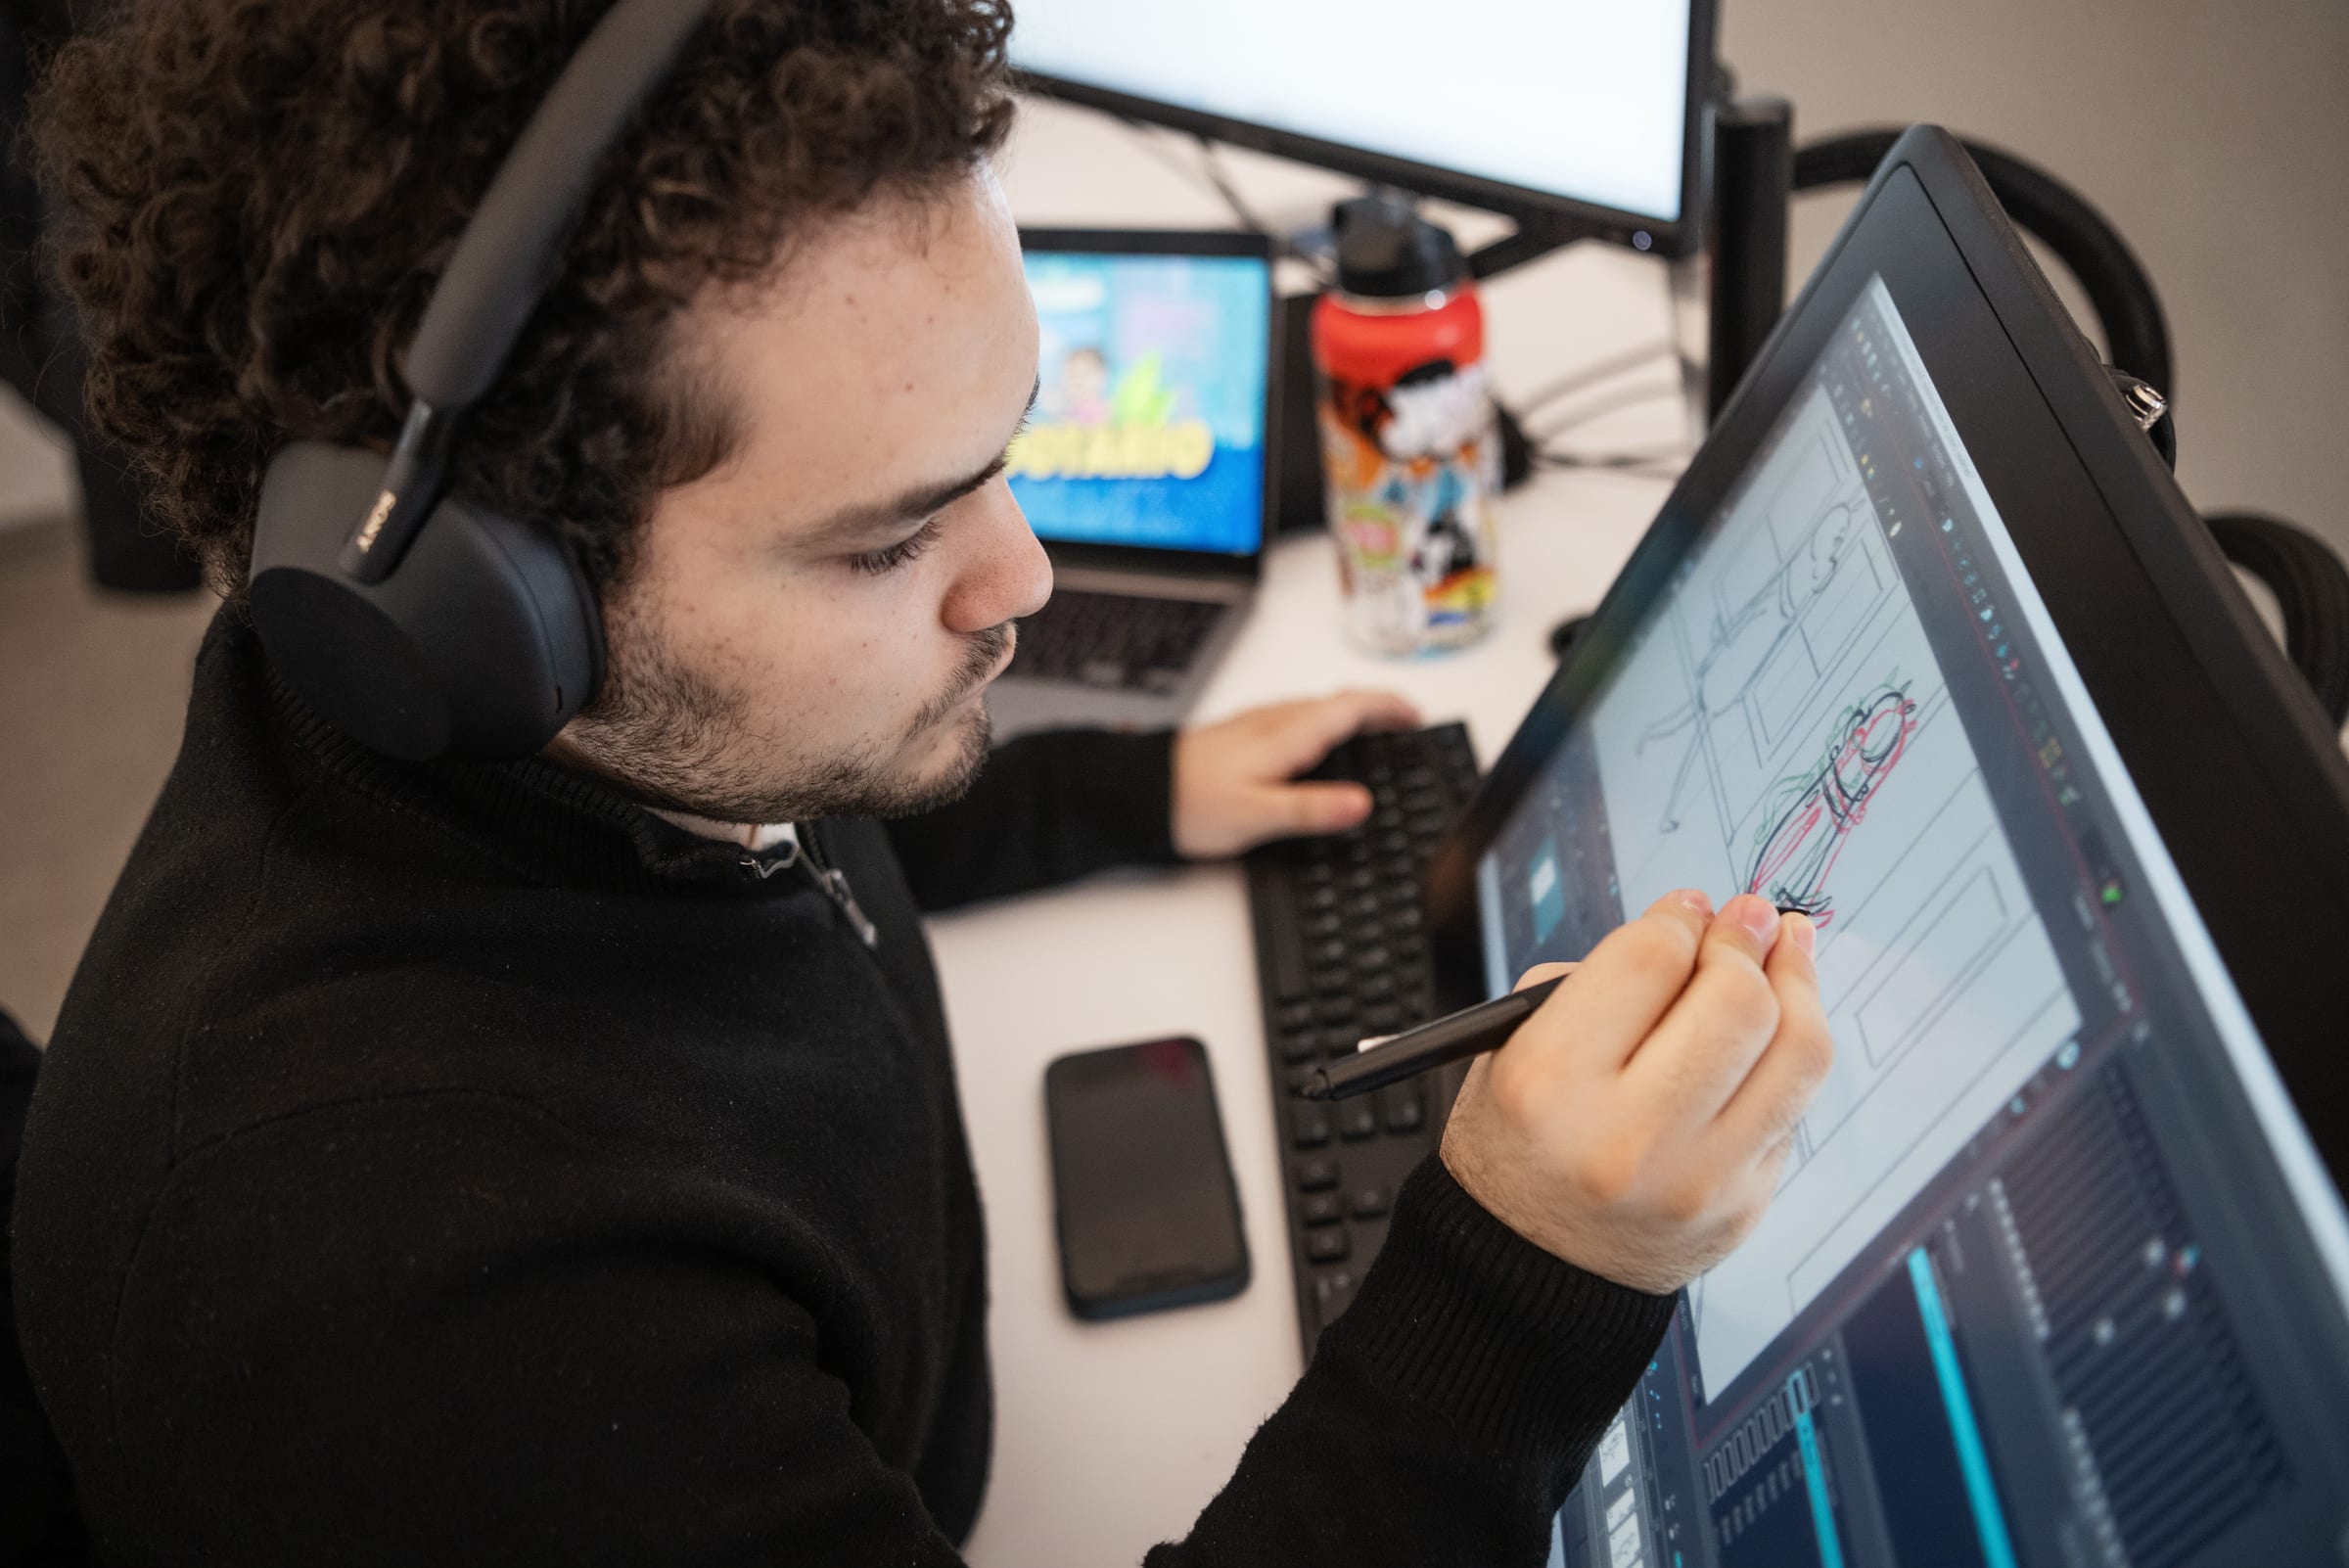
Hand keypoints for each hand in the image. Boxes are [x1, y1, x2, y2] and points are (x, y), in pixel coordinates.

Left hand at [1170, 690, 1420, 859]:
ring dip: (1350, 713)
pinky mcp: (1241, 735)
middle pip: (1337, 702)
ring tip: (1373, 731)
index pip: (1350, 706)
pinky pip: (1295, 717)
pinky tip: (1317, 743)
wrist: (1136, 793)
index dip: (1387, 706)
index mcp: (1286, 736)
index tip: (1416, 715)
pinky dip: (1322, 723)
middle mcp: (1273, 721)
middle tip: (1405, 722)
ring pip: (1315, 708)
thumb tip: (1362, 804)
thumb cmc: (1189, 804)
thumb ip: (1311, 810)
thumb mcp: (1256, 815)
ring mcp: (1256, 724)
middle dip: (1376, 708)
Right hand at [1438, 891, 1832, 1294]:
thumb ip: (1599, 980)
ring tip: (1787, 951)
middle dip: (1747, 941)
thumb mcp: (1513, 1047)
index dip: (1680, 916)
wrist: (1526, 1266)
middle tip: (1749, 918)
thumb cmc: (1519, 1143)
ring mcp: (1696, 1180)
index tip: (1690, 907)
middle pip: (1736, 1001)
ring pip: (1797, 1052)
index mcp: (1548, 1083)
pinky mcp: (1742, 1206)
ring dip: (1799, 983)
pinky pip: (1794, 1106)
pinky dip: (1788, 1055)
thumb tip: (1702, 927)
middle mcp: (1624, 1137)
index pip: (1647, 960)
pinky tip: (1776, 1026)